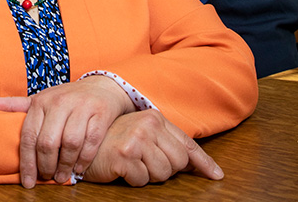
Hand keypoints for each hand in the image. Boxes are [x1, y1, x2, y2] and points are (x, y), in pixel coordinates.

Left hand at [0, 75, 133, 187]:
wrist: (100, 87)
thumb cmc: (65, 99)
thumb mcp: (40, 100)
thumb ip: (14, 105)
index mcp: (41, 102)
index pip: (28, 136)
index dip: (27, 162)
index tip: (28, 181)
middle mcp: (59, 103)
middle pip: (48, 142)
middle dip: (46, 166)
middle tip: (47, 178)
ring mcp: (81, 107)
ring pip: (70, 143)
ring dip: (65, 165)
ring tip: (62, 177)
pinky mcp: (100, 114)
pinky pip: (90, 141)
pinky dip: (84, 159)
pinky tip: (78, 168)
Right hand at [82, 110, 222, 186]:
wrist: (81, 142)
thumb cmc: (113, 140)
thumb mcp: (143, 135)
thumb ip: (169, 145)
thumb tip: (204, 167)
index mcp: (154, 118)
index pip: (187, 144)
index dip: (203, 163)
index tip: (216, 175)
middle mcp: (147, 125)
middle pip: (178, 163)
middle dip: (166, 170)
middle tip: (145, 163)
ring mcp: (135, 139)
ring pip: (163, 174)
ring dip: (149, 176)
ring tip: (133, 164)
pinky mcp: (124, 155)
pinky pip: (143, 180)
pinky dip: (134, 180)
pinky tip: (122, 169)